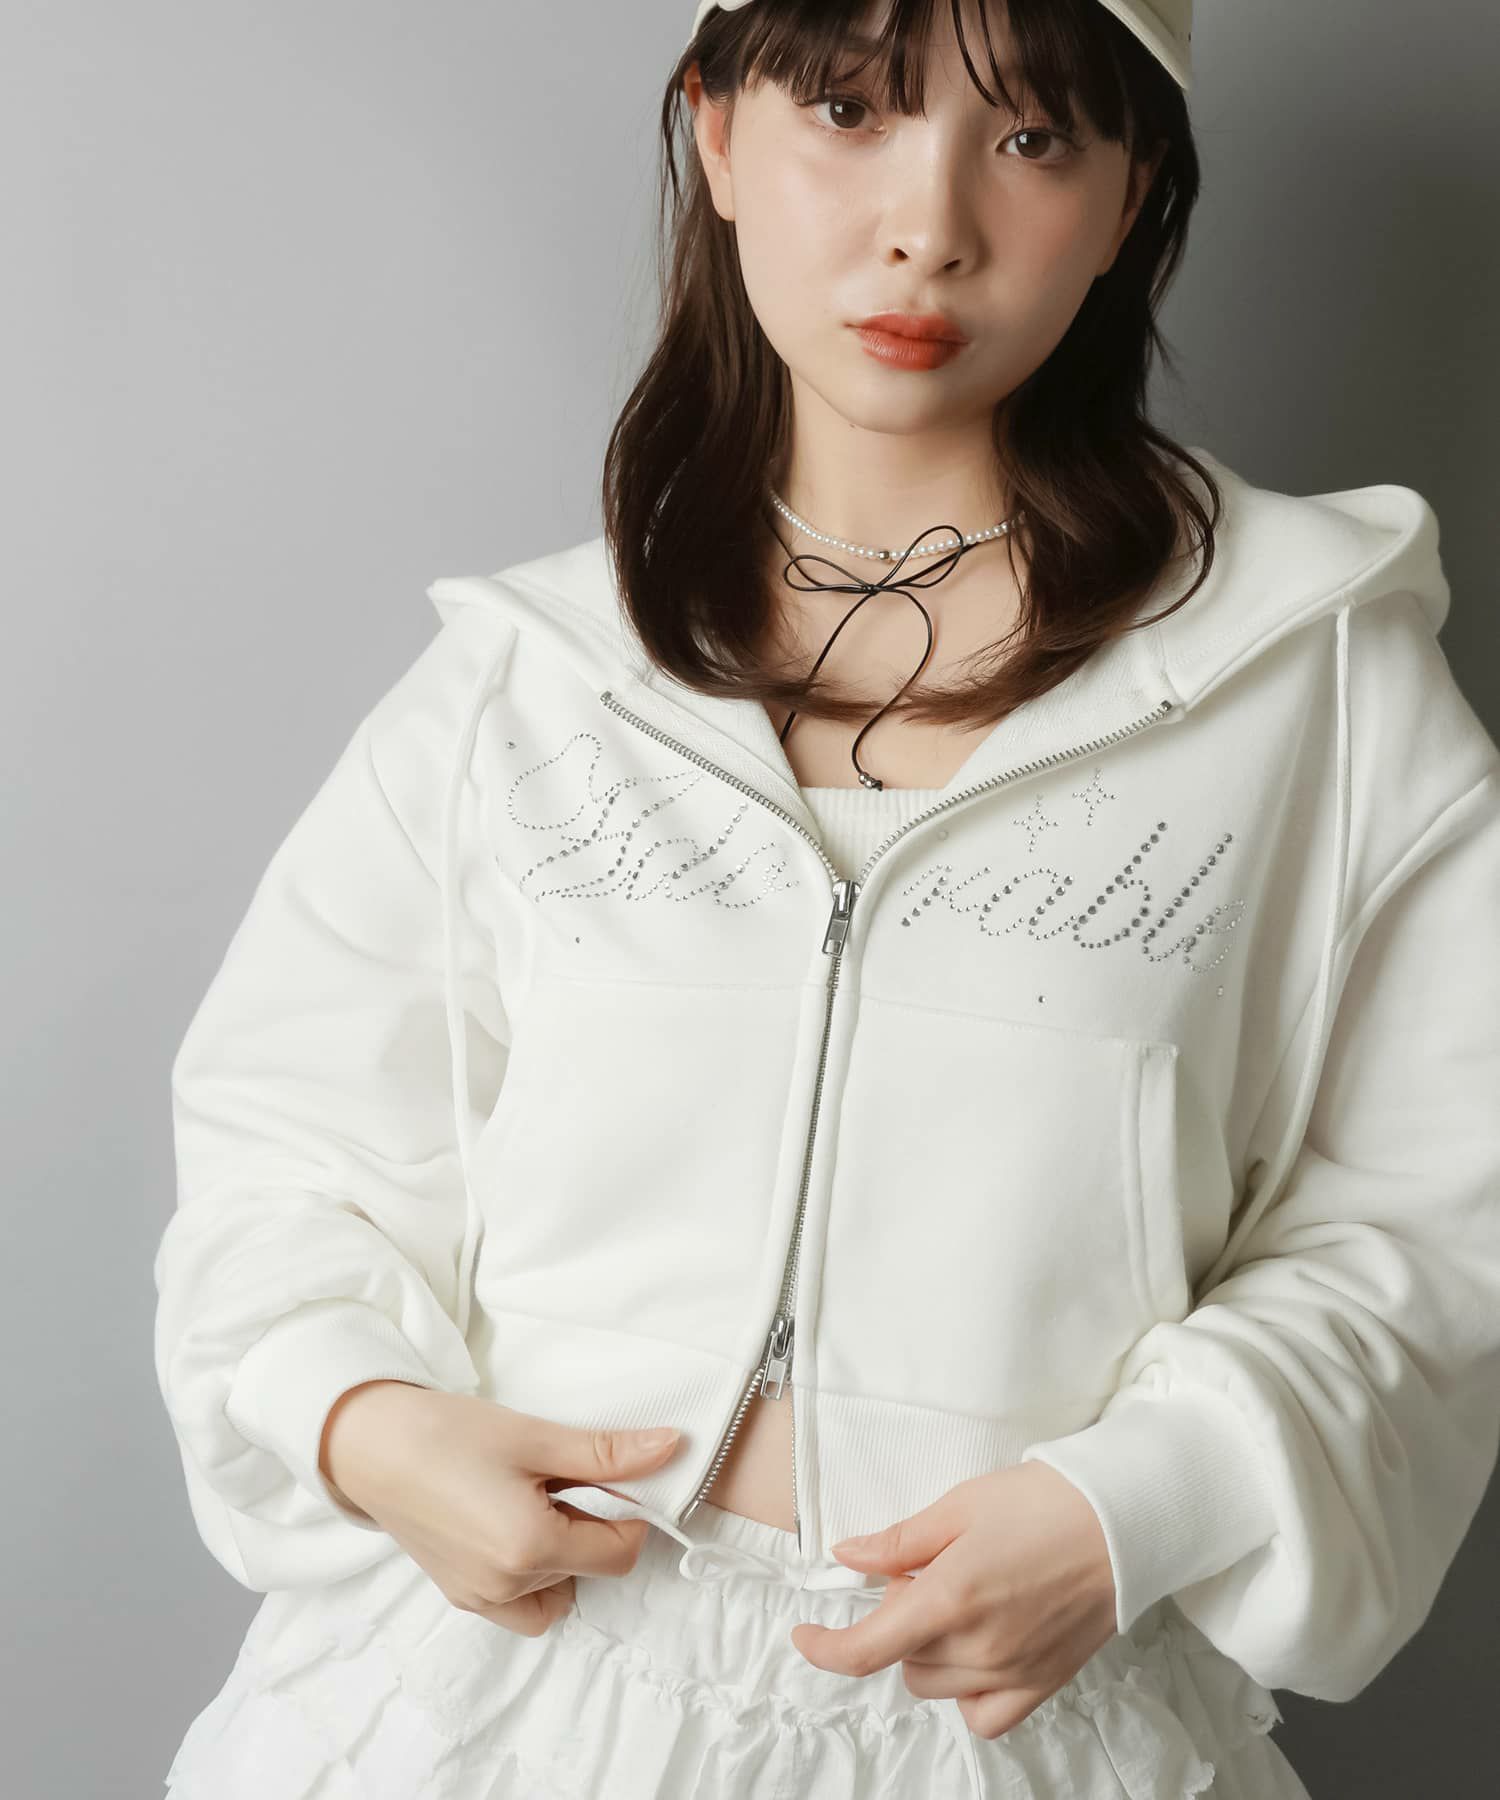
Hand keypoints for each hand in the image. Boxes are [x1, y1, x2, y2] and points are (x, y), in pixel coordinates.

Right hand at [322, 1382, 682, 1636]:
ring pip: (558, 1596)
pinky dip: (533, 1576)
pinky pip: (520, 1605)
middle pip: (591, 1572)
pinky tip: (515, 1527)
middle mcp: (506, 1588)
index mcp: (529, 1549)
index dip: (630, 1511)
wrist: (371, 1445)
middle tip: (564, 1480)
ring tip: (539, 1504)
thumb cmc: (449, 1434)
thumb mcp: (535, 1437)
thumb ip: (606, 1453)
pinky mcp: (461, 1596)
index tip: (610, 1476)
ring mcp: (480, 1599)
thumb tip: (672, 1448)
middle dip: (595, 1529)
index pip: (620, 1551)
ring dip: (566, 1558)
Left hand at [790, 1461, 1117, 1740]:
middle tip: (923, 1572)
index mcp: (951, 1599)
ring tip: (959, 1599)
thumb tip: (847, 1556)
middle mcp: (979, 1647)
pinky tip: (974, 1650)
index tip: (806, 1635)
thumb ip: (898, 1541)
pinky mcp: (1042, 1683)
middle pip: (901, 1659)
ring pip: (935, 1685)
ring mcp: (1012, 1672)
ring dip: (927, 1650)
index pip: (866, 1649)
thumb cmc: (1044, 1503)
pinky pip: (983, 1714)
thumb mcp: (959, 1506)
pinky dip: (965, 1690)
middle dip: (896, 1618)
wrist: (1122, 1520)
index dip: (824, 1649)